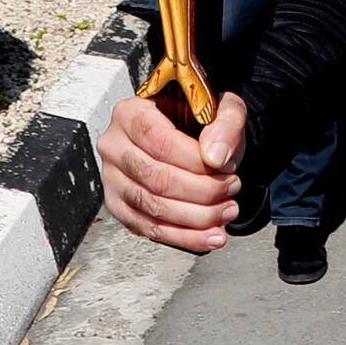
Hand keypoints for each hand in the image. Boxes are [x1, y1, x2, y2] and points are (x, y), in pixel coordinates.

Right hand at [98, 92, 247, 253]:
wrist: (190, 133)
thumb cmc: (200, 119)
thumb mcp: (222, 107)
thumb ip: (226, 123)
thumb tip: (215, 157)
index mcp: (131, 113)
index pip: (161, 143)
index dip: (196, 161)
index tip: (227, 166)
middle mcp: (114, 146)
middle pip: (156, 178)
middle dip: (202, 191)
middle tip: (233, 189)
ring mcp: (112, 178)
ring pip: (151, 207)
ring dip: (196, 217)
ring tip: (228, 211)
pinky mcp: (118, 205)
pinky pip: (146, 228)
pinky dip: (182, 236)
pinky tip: (209, 236)